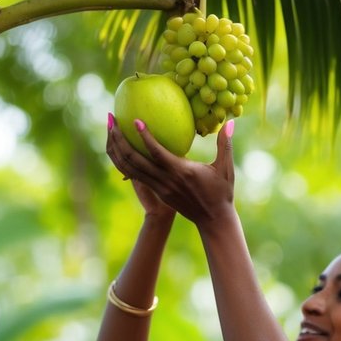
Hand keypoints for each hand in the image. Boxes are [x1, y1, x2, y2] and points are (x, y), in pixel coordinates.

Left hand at [106, 115, 235, 227]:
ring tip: (109, 130)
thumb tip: (231, 122)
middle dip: (119, 139)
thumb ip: (225, 144)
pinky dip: (123, 161)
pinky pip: (135, 174)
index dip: (145, 137)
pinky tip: (119, 146)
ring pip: (129, 168)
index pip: (157, 153)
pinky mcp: (157, 191)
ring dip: (116, 149)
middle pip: (134, 159)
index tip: (135, 120)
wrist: (213, 220)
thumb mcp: (225, 169)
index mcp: (181, 171)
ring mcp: (159, 187)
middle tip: (111, 120)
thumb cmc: (222, 193)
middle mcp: (166, 180)